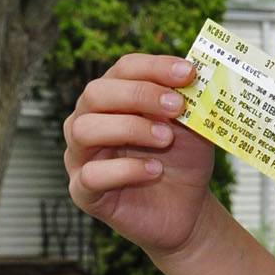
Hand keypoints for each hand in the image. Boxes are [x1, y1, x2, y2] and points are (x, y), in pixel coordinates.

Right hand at [62, 53, 218, 259]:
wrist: (187, 207)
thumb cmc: (183, 158)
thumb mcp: (192, 125)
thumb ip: (189, 100)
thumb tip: (194, 75)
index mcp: (113, 96)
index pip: (124, 69)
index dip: (154, 67)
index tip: (188, 74)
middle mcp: (88, 120)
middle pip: (96, 93)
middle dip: (140, 95)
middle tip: (176, 106)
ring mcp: (81, 156)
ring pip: (84, 129)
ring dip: (129, 128)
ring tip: (166, 139)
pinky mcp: (83, 192)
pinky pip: (91, 175)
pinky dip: (125, 170)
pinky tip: (154, 170)